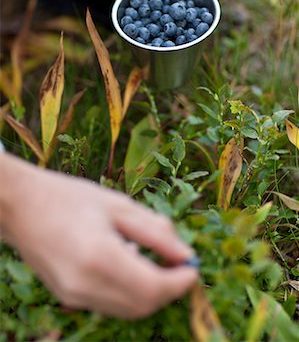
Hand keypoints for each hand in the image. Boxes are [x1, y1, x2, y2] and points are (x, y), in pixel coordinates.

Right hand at [1, 154, 196, 318]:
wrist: (22, 206)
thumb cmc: (69, 197)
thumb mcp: (118, 205)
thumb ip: (155, 231)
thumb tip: (185, 254)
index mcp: (99, 256)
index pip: (153, 288)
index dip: (180, 282)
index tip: (193, 266)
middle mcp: (85, 285)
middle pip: (143, 305)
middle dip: (169, 289)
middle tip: (179, 264)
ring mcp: (74, 296)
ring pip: (128, 310)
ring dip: (152, 293)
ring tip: (158, 262)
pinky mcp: (69, 297)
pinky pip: (111, 305)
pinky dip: (131, 293)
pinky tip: (132, 266)